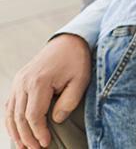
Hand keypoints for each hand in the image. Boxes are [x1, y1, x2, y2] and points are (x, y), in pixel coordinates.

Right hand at [4, 34, 90, 148]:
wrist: (68, 42)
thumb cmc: (77, 61)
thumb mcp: (80, 81)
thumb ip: (69, 102)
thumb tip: (56, 120)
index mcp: (38, 82)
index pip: (33, 115)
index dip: (38, 132)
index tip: (46, 144)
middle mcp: (23, 82)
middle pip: (19, 116)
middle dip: (26, 136)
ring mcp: (18, 81)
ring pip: (10, 112)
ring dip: (15, 131)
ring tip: (23, 146)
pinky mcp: (18, 82)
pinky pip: (9, 104)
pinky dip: (11, 120)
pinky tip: (17, 131)